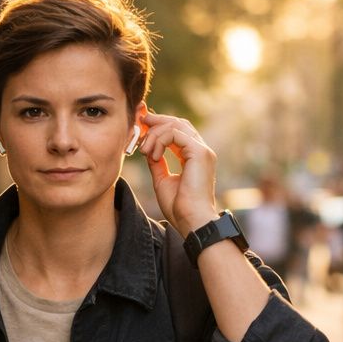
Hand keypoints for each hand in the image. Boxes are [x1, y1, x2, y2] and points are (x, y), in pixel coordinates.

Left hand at [140, 111, 218, 238]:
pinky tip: (153, 154)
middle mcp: (201, 151)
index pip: (178, 132)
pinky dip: (160, 140)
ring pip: (176, 126)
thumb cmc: (179, 207)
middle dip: (157, 120)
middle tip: (140, 121)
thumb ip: (157, 163)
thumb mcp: (162, 181)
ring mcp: (202, 150)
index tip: (142, 125)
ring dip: (155, 134)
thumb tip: (148, 151)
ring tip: (144, 149)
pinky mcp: (199, 152)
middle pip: (178, 123)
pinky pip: (175, 134)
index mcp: (194, 157)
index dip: (160, 126)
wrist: (191, 221)